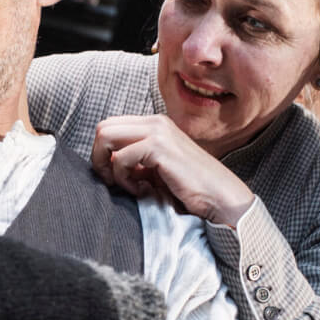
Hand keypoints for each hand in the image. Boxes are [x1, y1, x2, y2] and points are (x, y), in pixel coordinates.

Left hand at [91, 115, 256, 225]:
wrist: (219, 197)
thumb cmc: (189, 188)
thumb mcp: (156, 169)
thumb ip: (134, 160)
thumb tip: (105, 162)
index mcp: (154, 124)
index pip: (110, 126)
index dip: (102, 152)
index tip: (113, 176)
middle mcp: (155, 122)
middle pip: (103, 128)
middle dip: (99, 158)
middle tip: (114, 181)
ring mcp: (157, 131)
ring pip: (106, 137)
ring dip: (110, 168)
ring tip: (130, 186)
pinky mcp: (158, 147)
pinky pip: (119, 158)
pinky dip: (124, 179)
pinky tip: (143, 190)